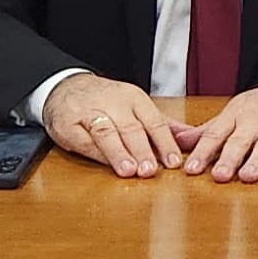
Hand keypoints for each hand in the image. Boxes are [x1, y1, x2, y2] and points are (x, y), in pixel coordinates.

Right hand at [41, 73, 187, 177]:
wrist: (66, 87)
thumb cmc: (107, 102)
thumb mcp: (136, 106)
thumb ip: (162, 124)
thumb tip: (191, 138)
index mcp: (134, 98)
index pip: (154, 121)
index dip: (164, 142)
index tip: (173, 162)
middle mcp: (113, 103)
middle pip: (130, 128)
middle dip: (142, 150)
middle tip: (151, 170)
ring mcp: (89, 112)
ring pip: (106, 133)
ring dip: (119, 153)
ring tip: (129, 170)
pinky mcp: (68, 125)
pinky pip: (83, 140)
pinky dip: (95, 153)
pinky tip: (105, 164)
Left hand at [180, 74, 257, 181]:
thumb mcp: (235, 112)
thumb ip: (208, 131)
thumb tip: (177, 140)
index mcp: (236, 113)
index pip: (216, 134)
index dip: (203, 152)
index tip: (191, 170)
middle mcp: (257, 119)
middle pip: (240, 140)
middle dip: (229, 158)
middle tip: (219, 176)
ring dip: (257, 160)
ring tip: (247, 176)